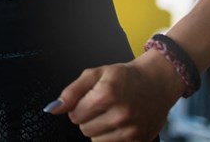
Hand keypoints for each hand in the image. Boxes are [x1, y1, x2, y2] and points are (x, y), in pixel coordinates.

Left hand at [47, 52, 183, 140]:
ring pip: (97, 141)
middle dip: (89, 118)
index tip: (90, 99)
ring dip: (100, 130)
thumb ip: (71, 91)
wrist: (157, 82)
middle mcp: (120, 114)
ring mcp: (131, 130)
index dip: (79, 107)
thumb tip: (52, 109)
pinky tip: (120, 124)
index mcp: (106, 95)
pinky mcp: (139, 140)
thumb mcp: (95, 74)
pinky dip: (112, 137)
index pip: (74, 115)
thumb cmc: (124, 77)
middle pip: (85, 130)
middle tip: (103, 106)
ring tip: (111, 114)